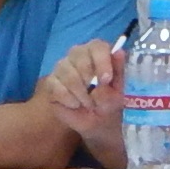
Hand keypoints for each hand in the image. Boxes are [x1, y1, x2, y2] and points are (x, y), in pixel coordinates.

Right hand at [39, 41, 125, 160]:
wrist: (96, 122)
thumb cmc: (109, 101)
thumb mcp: (118, 90)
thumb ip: (118, 72)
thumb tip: (118, 52)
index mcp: (98, 52)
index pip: (97, 46)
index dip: (102, 61)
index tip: (106, 79)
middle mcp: (78, 54)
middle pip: (79, 57)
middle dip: (90, 81)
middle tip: (96, 96)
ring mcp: (62, 67)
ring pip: (68, 75)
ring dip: (81, 95)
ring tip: (88, 103)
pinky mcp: (51, 82)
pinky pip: (57, 87)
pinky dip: (69, 100)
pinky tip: (75, 104)